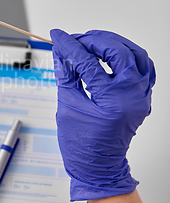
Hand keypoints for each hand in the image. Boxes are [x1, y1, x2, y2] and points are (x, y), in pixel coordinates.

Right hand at [50, 29, 155, 200]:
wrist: (98, 166)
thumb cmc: (81, 144)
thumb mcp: (67, 106)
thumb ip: (66, 75)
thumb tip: (60, 52)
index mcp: (111, 101)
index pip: (87, 62)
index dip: (69, 46)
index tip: (58, 37)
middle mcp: (132, 97)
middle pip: (119, 53)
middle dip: (94, 41)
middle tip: (75, 39)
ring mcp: (141, 97)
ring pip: (136, 56)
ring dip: (115, 44)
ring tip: (93, 42)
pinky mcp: (143, 98)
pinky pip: (145, 69)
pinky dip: (130, 56)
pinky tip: (113, 54)